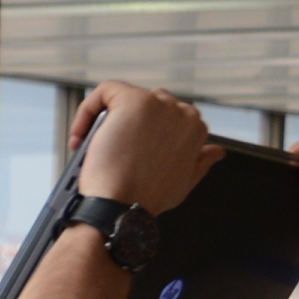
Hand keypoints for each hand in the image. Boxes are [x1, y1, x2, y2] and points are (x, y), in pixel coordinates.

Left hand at [70, 82, 219, 214]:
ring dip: (109, 118)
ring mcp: (158, 104)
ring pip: (129, 96)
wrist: (121, 207)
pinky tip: (81, 133)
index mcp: (195, 129)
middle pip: (151, 103)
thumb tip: (217, 151)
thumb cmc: (146, 200)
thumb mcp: (185, 183)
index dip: (145, 132)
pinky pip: (106, 90)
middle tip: (111, 151)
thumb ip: (201, 162)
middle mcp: (181, 112)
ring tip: (94, 147)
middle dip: (129, 124)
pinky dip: (88, 107)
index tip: (128, 152)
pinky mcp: (133, 101)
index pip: (169, 116)